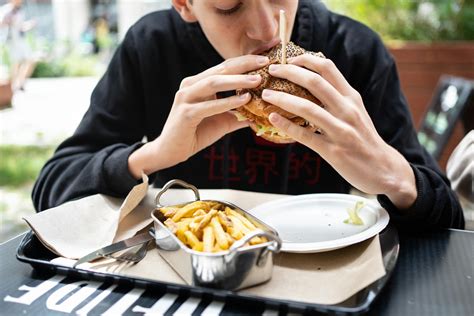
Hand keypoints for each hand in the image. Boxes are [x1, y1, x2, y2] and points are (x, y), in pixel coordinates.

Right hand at [128, 55, 268, 176]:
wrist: (172, 151)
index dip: (245, 61)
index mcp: (199, 83)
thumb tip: (260, 114)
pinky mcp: (185, 113)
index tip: (265, 59)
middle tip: (265, 62)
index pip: (224, 67)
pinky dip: (227, 102)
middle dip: (244, 65)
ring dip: (237, 80)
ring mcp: (186, 98)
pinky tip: (244, 99)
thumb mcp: (222, 121)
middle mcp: (190, 85)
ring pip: (214, 83)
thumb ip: (239, 115)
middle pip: (221, 69)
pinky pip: (209, 105)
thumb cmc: (196, 134)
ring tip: (257, 80)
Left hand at [261, 55, 416, 208]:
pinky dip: (287, 126)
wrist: (383, 169)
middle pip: (315, 82)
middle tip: (272, 70)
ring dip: (283, 99)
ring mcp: (340, 130)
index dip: (306, 59)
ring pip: (307, 108)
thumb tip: (314, 79)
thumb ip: (338, 96)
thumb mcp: (356, 111)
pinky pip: (306, 136)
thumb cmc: (364, 138)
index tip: (289, 59)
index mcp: (351, 97)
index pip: (328, 68)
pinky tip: (273, 118)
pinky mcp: (333, 151)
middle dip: (290, 72)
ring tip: (265, 94)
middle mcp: (347, 110)